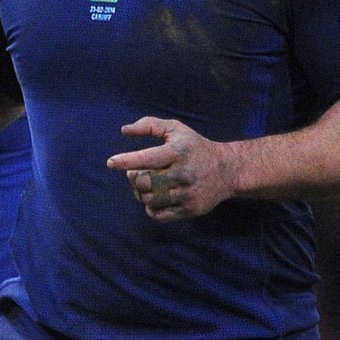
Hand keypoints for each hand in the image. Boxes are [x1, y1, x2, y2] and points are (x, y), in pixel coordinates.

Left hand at [106, 118, 236, 219]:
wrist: (228, 170)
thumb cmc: (194, 147)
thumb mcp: (176, 129)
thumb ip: (149, 125)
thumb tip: (124, 130)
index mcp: (179, 152)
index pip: (148, 158)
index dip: (126, 161)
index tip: (111, 162)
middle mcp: (185, 174)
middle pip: (144, 182)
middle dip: (133, 178)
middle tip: (135, 173)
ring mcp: (188, 194)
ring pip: (149, 200)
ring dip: (141, 193)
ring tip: (147, 184)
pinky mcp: (191, 209)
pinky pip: (158, 214)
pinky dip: (151, 207)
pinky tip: (156, 197)